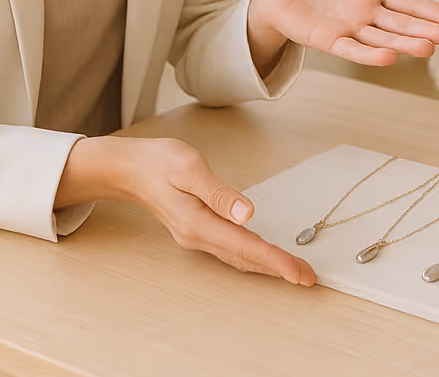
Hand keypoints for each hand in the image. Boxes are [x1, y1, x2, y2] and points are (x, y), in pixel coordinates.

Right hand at [57, 137, 314, 284]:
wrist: (131, 169)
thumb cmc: (159, 162)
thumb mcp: (190, 168)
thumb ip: (219, 193)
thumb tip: (248, 213)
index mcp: (198, 223)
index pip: (246, 247)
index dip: (276, 260)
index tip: (298, 271)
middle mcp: (198, 236)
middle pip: (245, 257)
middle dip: (278, 268)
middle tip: (307, 277)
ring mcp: (196, 236)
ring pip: (238, 256)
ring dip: (266, 265)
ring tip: (292, 270)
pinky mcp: (197, 229)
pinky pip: (230, 249)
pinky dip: (251, 255)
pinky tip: (262, 255)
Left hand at [249, 0, 438, 65]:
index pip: (408, 1)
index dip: (430, 11)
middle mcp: (367, 11)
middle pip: (401, 23)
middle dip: (425, 30)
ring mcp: (350, 28)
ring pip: (383, 38)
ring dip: (404, 44)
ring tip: (427, 48)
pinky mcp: (329, 40)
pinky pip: (352, 49)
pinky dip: (370, 55)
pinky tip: (390, 58)